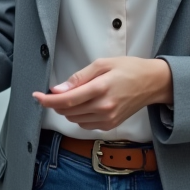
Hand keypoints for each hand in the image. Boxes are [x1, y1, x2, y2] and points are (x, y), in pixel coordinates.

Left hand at [32, 57, 171, 131]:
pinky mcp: (110, 125)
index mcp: (100, 89)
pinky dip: (78, 116)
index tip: (37, 96)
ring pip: (75, 119)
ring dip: (67, 110)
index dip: (48, 100)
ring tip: (72, 96)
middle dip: (55, 103)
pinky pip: (86, 124)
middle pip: (68, 111)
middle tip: (54, 92)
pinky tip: (84, 105)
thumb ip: (79, 77)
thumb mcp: (102, 64)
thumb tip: (58, 89)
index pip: (67, 100)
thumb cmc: (129, 69)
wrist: (152, 83)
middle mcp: (104, 107)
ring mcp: (107, 119)